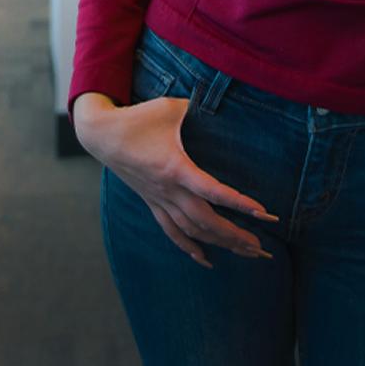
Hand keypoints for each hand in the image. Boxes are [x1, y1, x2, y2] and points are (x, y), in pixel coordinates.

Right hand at [74, 93, 278, 268]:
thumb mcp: (170, 108)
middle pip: (206, 221)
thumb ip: (198, 109)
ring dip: (220, 243)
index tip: (263, 212)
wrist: (101, 135)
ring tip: (246, 252)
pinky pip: (172, 232)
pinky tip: (206, 260)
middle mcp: (168, 190)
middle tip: (262, 247)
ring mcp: (159, 199)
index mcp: (175, 167)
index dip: (238, 202)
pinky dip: (191, 248)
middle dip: (235, 236)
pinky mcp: (152, 202)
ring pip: (192, 231)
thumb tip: (222, 105)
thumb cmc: (138, 118)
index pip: (212, 191)